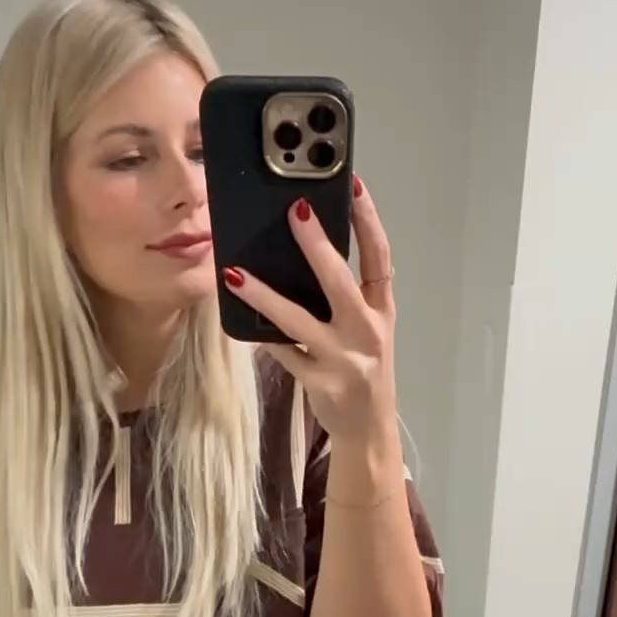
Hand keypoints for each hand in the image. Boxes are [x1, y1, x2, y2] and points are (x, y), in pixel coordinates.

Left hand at [222, 177, 396, 443]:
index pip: (379, 257)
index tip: (354, 186)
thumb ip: (345, 297)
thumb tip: (309, 251)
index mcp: (381, 310)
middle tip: (295, 210)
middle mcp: (367, 331)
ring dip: (264, 295)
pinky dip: (262, 335)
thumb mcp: (366, 329)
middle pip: (341, 281)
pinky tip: (239, 320)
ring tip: (235, 274)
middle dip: (317, 244)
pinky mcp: (320, 383)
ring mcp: (344, 360)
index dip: (369, 221)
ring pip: (298, 320)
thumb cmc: (363, 368)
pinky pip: (283, 353)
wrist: (369, 430)